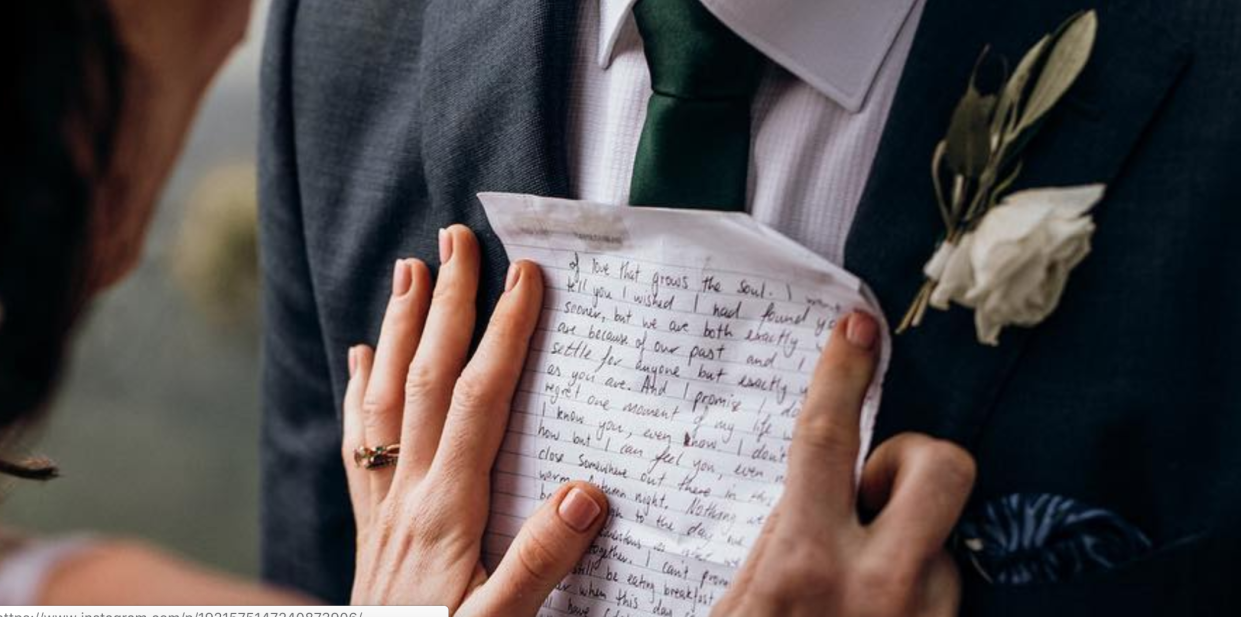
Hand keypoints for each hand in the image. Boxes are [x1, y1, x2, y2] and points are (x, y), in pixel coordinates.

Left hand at [341, 225, 608, 611]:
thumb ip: (541, 561)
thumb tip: (585, 490)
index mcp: (449, 509)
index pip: (480, 400)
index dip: (503, 334)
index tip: (523, 277)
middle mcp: (410, 491)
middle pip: (427, 378)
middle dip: (445, 304)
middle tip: (455, 240)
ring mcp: (385, 503)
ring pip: (388, 396)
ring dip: (401, 328)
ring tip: (409, 271)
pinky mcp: (372, 521)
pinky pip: (361, 441)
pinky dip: (361, 390)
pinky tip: (363, 357)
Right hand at [712, 312, 975, 616]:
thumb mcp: (737, 611)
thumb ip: (773, 546)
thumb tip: (806, 489)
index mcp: (805, 567)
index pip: (827, 442)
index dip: (842, 374)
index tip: (857, 330)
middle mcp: (879, 586)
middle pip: (940, 466)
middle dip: (912, 458)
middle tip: (874, 491)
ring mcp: (926, 615)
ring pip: (941, 537)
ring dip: (904, 546)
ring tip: (860, 591)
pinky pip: (944, 585)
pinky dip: (912, 588)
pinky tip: (876, 615)